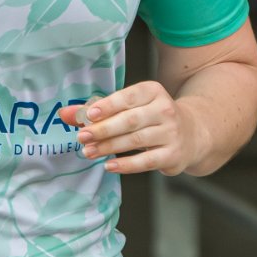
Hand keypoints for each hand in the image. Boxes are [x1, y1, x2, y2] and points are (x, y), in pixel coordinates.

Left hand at [62, 82, 200, 175]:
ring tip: (89, 152)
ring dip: (109, 147)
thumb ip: (98, 110)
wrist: (191, 133)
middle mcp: (165, 109)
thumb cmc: (150, 117)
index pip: (128, 97)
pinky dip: (126, 164)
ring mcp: (171, 132)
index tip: (88, 114)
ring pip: (136, 140)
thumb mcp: (130, 107)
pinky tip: (109, 166)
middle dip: (104, 129)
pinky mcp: (172, 154)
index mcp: (153, 91)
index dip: (108, 105)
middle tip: (82, 136)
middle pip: (130, 120)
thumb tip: (65, 114)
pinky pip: (146, 160)